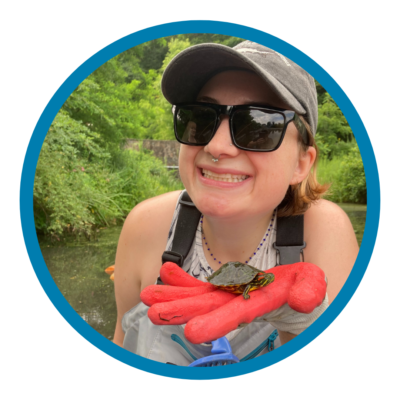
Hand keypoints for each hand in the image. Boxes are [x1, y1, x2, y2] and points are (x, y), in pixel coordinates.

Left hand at [140, 262, 326, 343]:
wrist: (296, 288)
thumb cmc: (305, 290)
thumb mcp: (312, 289)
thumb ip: (309, 292)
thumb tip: (303, 301)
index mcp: (261, 303)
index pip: (237, 314)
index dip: (217, 322)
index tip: (193, 332)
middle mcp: (240, 302)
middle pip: (209, 308)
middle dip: (182, 310)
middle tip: (153, 313)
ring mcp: (230, 294)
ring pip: (199, 296)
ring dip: (175, 295)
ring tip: (148, 295)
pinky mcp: (226, 286)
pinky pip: (202, 284)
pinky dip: (185, 280)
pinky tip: (167, 272)